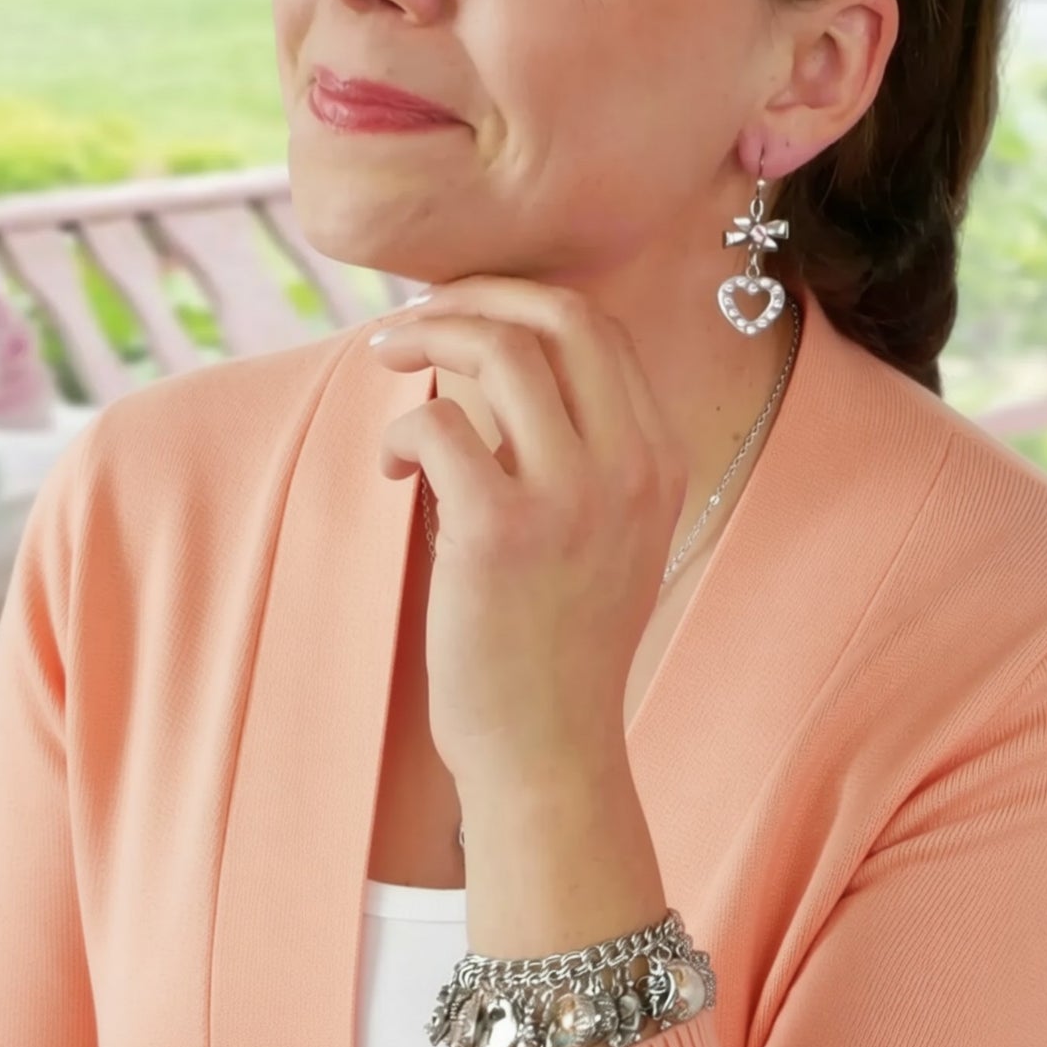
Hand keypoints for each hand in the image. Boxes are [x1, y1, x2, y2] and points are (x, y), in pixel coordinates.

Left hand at [366, 278, 688, 794]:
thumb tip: (496, 361)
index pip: (599, 328)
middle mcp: (630, 468)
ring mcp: (572, 498)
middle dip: (474, 295)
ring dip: (428, 337)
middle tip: (413, 320)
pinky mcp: (501, 532)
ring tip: (385, 361)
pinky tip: (393, 468)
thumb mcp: (604, 533)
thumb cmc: (556, 643)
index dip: (519, 301)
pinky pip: (441, 423)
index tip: (461, 315)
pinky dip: (402, 429)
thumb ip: (579, 451)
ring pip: (501, 349)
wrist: (549, 750)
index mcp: (660, 460)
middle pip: (560, 315)